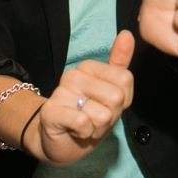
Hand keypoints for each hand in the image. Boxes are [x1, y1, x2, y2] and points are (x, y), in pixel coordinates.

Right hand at [31, 30, 134, 166]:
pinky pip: (83, 122)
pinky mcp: (51, 112)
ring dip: (97, 127)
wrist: (61, 142)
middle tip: (95, 118)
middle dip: (111, 116)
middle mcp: (73, 75)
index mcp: (88, 67)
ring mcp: (60, 92)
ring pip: (102, 114)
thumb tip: (126, 34)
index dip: (123, 100)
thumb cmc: (89, 116)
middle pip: (116, 97)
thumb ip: (119, 63)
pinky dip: (85, 133)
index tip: (106, 105)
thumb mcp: (111, 91)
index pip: (125, 79)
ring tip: (85, 125)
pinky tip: (75, 131)